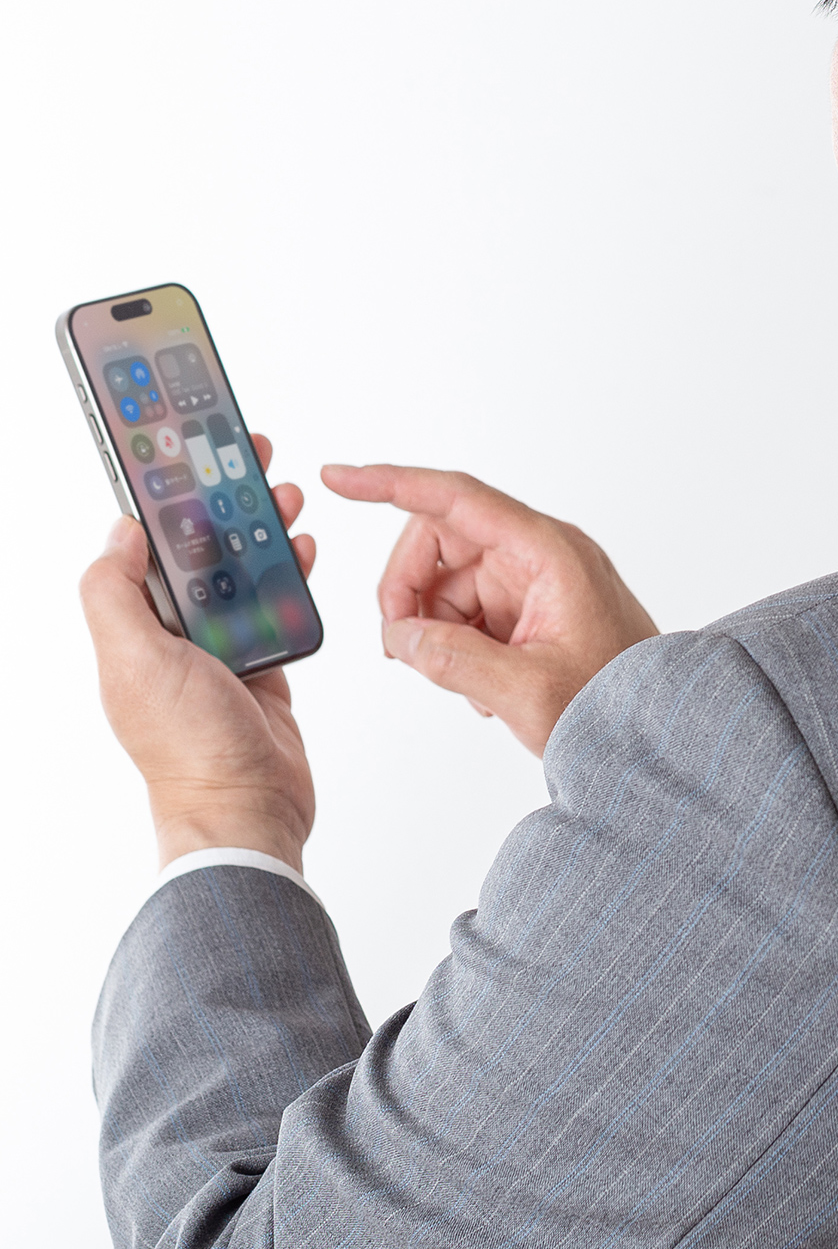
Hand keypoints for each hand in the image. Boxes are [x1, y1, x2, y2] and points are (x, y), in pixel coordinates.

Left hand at [80, 435, 317, 870]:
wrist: (246, 809)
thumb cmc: (187, 746)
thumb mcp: (134, 659)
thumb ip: (116, 593)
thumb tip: (120, 531)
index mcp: (136, 625)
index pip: (148, 539)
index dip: (164, 490)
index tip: (182, 447)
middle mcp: (175, 633)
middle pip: (201, 546)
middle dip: (223, 497)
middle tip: (246, 454)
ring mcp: (222, 648)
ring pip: (243, 568)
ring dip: (263, 528)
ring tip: (284, 493)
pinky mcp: (265, 663)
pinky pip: (278, 603)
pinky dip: (291, 572)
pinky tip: (302, 547)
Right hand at [321, 464, 656, 755]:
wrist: (659, 733)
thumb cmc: (620, 704)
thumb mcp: (528, 691)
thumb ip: (455, 661)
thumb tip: (400, 637)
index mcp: (547, 552)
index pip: (456, 499)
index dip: (392, 484)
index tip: (339, 478)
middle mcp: (540, 555)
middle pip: (441, 542)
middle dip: (409, 591)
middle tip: (402, 645)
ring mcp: (534, 582)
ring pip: (447, 583)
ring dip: (435, 629)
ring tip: (466, 682)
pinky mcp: (529, 610)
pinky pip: (467, 611)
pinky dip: (456, 646)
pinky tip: (483, 686)